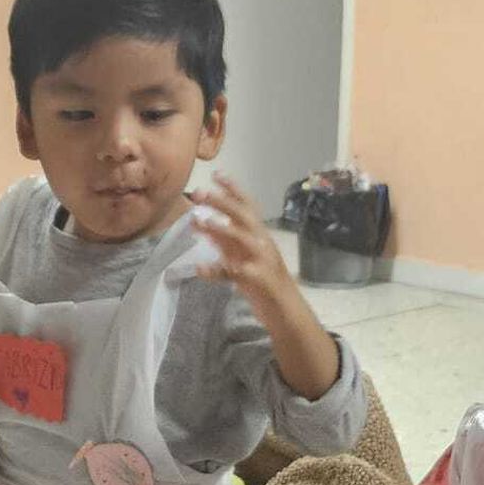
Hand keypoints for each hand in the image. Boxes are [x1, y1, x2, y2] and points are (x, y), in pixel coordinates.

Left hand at [191, 174, 298, 315]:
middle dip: (222, 202)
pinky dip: (217, 270)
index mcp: (259, 235)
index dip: (233, 189)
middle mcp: (262, 243)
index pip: (248, 206)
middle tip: (201, 192)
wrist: (285, 309)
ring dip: (222, 228)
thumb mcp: (240, 256)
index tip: (217, 174)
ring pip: (243, 238)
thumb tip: (198, 221)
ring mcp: (262, 260)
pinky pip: (235, 273)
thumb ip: (221, 240)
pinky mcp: (258, 280)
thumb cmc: (261, 281)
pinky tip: (200, 268)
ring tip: (202, 221)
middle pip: (244, 216)